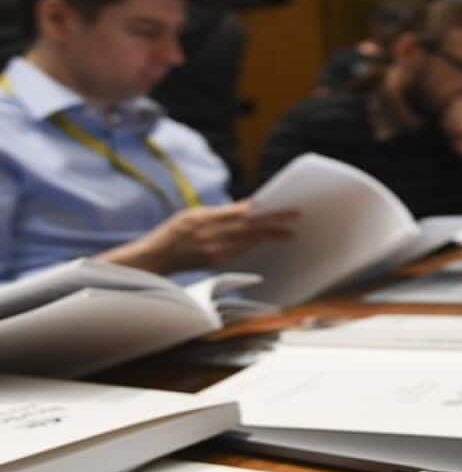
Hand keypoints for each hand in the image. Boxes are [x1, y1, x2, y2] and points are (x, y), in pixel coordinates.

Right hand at [101, 201, 297, 274]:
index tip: (282, 208)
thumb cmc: (174, 232)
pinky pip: (240, 252)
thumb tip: (247, 209)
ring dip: (269, 237)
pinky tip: (267, 242)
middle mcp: (210, 235)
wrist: (157, 257)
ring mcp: (213, 251)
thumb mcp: (192, 215)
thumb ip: (218, 213)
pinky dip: (254, 245)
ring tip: (288, 232)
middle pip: (249, 229)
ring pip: (248, 242)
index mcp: (203, 218)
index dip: (264, 211)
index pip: (241, 213)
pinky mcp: (215, 262)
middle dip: (274, 224)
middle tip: (295, 221)